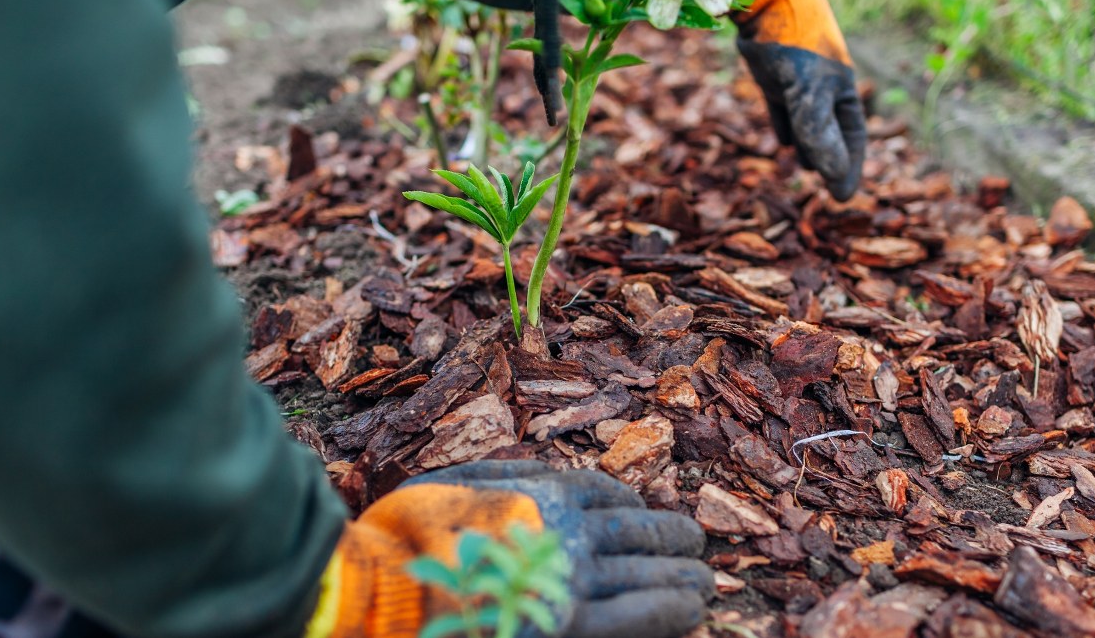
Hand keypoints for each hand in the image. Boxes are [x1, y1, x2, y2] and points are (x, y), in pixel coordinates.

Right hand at [306, 460, 712, 637]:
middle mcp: (570, 530)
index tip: (645, 516)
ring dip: (684, 574)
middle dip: (673, 537)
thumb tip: (534, 473)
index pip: (610, 494)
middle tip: (694, 544)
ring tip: (703, 581)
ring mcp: (575, 579)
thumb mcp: (448, 483)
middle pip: (641, 530)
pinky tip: (692, 610)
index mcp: (542, 493)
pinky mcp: (573, 625)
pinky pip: (642, 615)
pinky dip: (672, 610)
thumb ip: (498, 475)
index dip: (634, 506)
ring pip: (651, 570)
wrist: (391, 594)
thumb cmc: (406, 539)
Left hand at [734, 0, 865, 200]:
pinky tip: (784, 143)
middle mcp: (825, 92)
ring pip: (807, 125)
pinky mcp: (776, 80)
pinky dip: (786, 127)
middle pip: (831, 136)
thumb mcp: (809, 94)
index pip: (853, 141)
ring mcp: (800, 86)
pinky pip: (785, 110)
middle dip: (829, 161)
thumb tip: (833, 176)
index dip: (848, 170)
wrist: (767, 6)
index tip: (841, 197)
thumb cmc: (796, 47)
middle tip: (825, 191)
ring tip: (804, 167)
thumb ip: (819, 134)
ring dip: (807, 147)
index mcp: (844, 93)